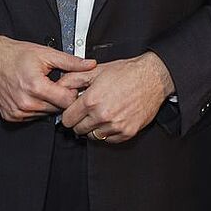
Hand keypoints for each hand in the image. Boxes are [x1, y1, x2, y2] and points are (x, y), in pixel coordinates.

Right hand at [0, 35, 94, 121]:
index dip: (71, 92)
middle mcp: (26, 102)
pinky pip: (32, 117)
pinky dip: (35, 107)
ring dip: (48, 104)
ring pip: (46, 114)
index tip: (68, 85)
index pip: (67, 101)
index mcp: (36, 87)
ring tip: (42, 88)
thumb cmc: (16, 55)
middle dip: (60, 97)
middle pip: (57, 109)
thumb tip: (90, 64)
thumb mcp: (46, 54)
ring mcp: (17, 111)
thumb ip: (70, 61)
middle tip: (55, 84)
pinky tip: (32, 95)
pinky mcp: (11, 116)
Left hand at [59, 52, 173, 142]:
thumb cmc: (126, 73)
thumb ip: (73, 79)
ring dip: (94, 127)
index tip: (73, 111)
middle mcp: (103, 115)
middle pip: (78, 130)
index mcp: (92, 100)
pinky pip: (109, 140)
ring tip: (101, 113)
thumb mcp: (95, 70)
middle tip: (87, 111)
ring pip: (93, 136)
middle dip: (80, 121)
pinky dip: (107, 132)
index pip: (67, 119)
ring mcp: (115, 126)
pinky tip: (111, 119)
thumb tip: (58, 86)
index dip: (69, 114)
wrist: (152, 78)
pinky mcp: (127, 132)